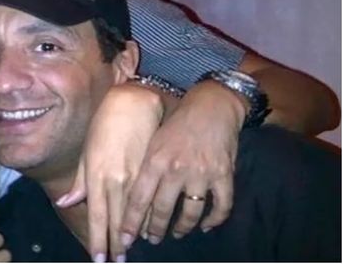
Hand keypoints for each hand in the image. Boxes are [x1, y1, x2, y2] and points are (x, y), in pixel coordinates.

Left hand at [57, 83, 162, 261]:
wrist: (135, 102)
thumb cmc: (106, 125)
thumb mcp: (88, 151)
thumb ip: (80, 180)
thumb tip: (64, 202)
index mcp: (96, 175)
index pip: (96, 216)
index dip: (97, 239)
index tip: (99, 258)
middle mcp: (116, 179)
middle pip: (116, 220)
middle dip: (117, 244)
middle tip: (118, 261)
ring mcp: (137, 176)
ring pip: (137, 214)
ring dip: (135, 234)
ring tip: (132, 250)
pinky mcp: (155, 169)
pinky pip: (154, 201)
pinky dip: (151, 217)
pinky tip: (151, 227)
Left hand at [120, 80, 242, 245]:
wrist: (210, 106)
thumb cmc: (175, 122)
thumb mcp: (150, 140)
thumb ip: (137, 165)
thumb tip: (121, 189)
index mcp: (155, 160)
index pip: (138, 198)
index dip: (131, 222)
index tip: (125, 238)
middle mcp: (176, 168)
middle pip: (163, 210)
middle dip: (156, 230)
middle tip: (152, 240)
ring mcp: (201, 173)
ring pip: (191, 212)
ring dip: (183, 227)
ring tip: (176, 232)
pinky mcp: (224, 174)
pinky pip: (221, 206)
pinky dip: (214, 219)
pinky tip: (206, 225)